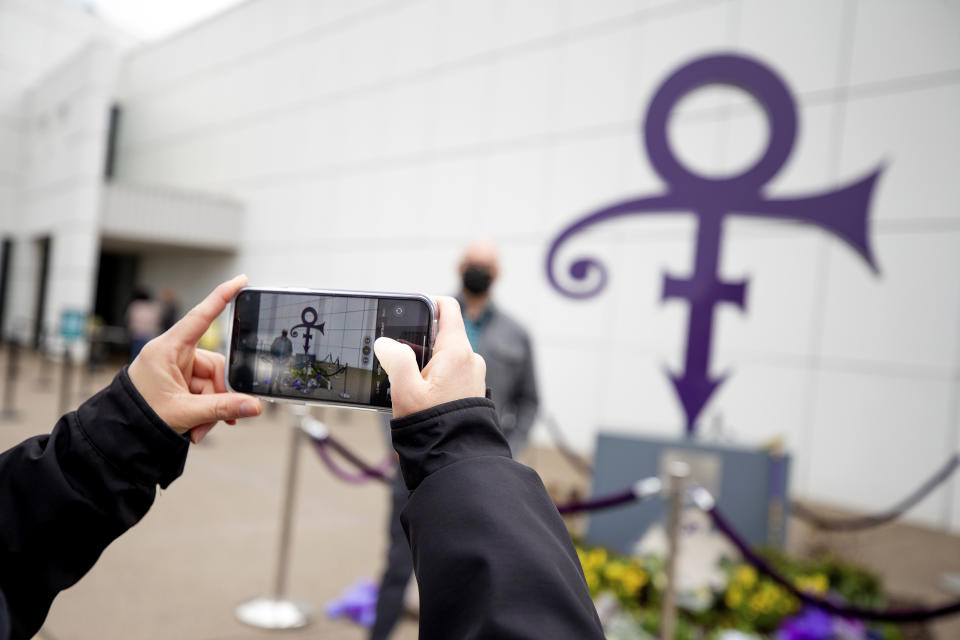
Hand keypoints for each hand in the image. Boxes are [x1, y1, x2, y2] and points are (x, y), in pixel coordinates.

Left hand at [128, 275, 261, 442]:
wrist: (117, 437)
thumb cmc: (137, 417)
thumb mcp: (184, 413)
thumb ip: (223, 408)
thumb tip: (254, 406)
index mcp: (166, 350)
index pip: (200, 317)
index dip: (222, 297)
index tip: (241, 281)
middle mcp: (172, 355)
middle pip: (214, 365)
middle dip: (219, 395)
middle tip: (223, 418)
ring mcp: (175, 369)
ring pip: (211, 383)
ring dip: (212, 408)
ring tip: (201, 429)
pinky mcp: (177, 382)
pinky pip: (203, 392)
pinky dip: (205, 410)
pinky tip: (198, 426)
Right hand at [374, 296, 485, 418]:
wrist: (456, 457)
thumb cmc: (433, 424)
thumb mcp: (406, 390)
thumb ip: (395, 359)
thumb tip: (386, 342)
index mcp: (457, 350)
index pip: (448, 307)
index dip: (428, 302)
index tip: (409, 310)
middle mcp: (470, 359)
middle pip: (442, 333)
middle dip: (419, 340)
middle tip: (397, 354)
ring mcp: (473, 376)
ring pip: (445, 356)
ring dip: (426, 362)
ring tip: (406, 380)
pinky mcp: (471, 391)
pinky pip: (451, 374)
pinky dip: (435, 376)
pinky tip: (419, 394)